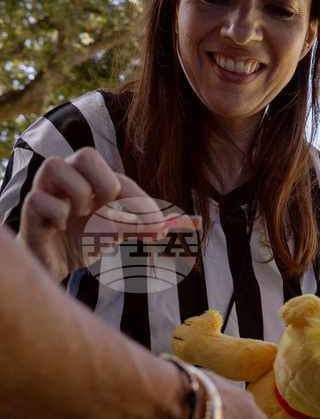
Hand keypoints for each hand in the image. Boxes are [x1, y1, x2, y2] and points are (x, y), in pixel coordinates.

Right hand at [16, 148, 194, 280]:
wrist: (56, 264)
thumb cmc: (87, 239)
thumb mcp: (122, 231)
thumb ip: (150, 225)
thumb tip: (192, 222)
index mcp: (93, 180)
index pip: (120, 178)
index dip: (141, 201)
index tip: (157, 227)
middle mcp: (68, 179)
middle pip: (86, 154)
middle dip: (104, 182)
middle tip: (107, 206)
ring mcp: (45, 191)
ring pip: (55, 165)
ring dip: (77, 194)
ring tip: (81, 215)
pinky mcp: (29, 211)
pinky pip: (37, 199)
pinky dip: (55, 214)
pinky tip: (60, 227)